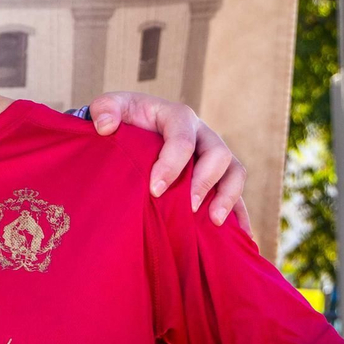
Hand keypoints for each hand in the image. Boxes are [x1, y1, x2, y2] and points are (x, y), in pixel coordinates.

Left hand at [87, 92, 251, 234]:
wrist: (134, 127)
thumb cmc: (124, 119)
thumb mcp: (110, 107)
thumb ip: (103, 109)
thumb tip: (105, 126)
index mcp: (178, 117)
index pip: (183, 138)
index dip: (172, 164)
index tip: (155, 189)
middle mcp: (202, 134)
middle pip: (218, 154)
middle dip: (204, 182)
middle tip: (188, 208)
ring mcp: (214, 155)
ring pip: (235, 173)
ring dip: (229, 198)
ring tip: (214, 222)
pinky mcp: (218, 175)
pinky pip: (237, 193)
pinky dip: (240, 213)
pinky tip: (240, 236)